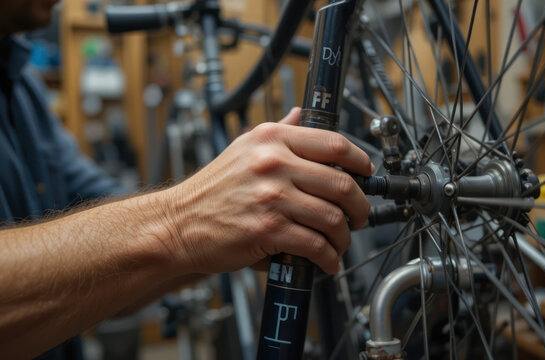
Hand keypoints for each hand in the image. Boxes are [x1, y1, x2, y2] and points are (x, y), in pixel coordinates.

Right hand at [162, 108, 373, 273]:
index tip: (366, 173)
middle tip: (359, 216)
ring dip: (344, 237)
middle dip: (359, 206)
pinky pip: (315, 245)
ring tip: (340, 243)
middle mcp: (273, 163)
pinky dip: (328, 257)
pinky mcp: (268, 230)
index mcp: (271, 139)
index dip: (360, 161)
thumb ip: (279, 131)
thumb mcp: (244, 148)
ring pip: (333, 217)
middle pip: (341, 183)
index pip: (334, 143)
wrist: (178, 223)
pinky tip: (326, 261)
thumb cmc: (211, 190)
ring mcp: (271, 197)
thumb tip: (301, 114)